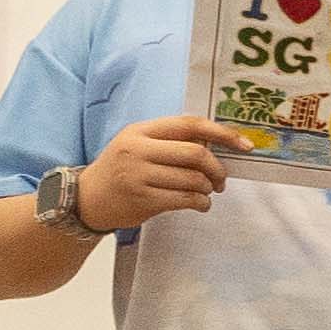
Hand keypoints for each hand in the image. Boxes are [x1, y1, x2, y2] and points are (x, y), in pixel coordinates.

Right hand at [77, 115, 240, 232]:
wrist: (86, 199)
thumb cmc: (120, 170)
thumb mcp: (137, 145)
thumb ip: (169, 140)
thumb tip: (216, 143)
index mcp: (140, 131)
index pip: (190, 125)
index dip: (222, 133)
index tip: (244, 145)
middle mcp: (138, 150)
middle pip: (196, 154)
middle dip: (217, 168)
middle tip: (221, 180)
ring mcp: (139, 175)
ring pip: (193, 179)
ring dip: (208, 188)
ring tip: (207, 192)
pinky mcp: (142, 200)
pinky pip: (185, 200)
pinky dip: (201, 203)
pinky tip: (201, 204)